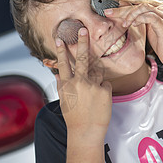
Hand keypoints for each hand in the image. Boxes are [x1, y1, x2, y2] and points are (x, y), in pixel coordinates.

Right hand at [55, 27, 111, 143]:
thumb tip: (57, 73)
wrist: (86, 132)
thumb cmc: (74, 117)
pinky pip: (105, 84)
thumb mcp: (64, 100)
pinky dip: (103, 90)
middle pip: (81, 58)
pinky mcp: (105, 90)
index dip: (60, 51)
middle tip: (83, 30)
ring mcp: (93, 86)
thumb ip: (61, 84)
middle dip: (82, 43)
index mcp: (67, 85)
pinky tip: (99, 102)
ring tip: (91, 92)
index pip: (63, 64)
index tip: (60, 39)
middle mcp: (80, 83)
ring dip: (95, 76)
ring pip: (96, 71)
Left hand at [105, 3, 162, 68]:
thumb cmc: (161, 42)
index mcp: (154, 9)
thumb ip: (136, 19)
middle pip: (137, 4)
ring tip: (123, 23)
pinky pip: (150, 16)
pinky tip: (133, 24)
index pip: (136, 2)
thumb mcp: (146, 29)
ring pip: (143, 7)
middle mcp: (159, 9)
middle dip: (121, 8)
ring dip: (130, 14)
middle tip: (108, 12)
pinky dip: (139, 19)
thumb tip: (122, 10)